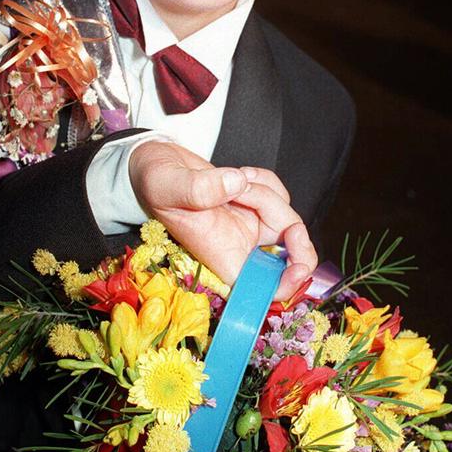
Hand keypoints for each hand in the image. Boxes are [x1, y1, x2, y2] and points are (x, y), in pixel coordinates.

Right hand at [128, 141, 316, 301]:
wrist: (153, 161)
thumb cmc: (152, 180)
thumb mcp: (167, 184)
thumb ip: (198, 188)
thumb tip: (237, 183)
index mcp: (220, 257)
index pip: (262, 290)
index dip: (288, 284)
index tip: (298, 263)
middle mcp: (238, 247)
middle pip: (288, 253)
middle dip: (286, 223)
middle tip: (257, 195)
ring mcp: (248, 226)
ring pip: (285, 218)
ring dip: (265, 192)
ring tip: (232, 178)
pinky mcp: (251, 206)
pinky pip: (278, 196)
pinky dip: (266, 181)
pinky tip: (240, 174)